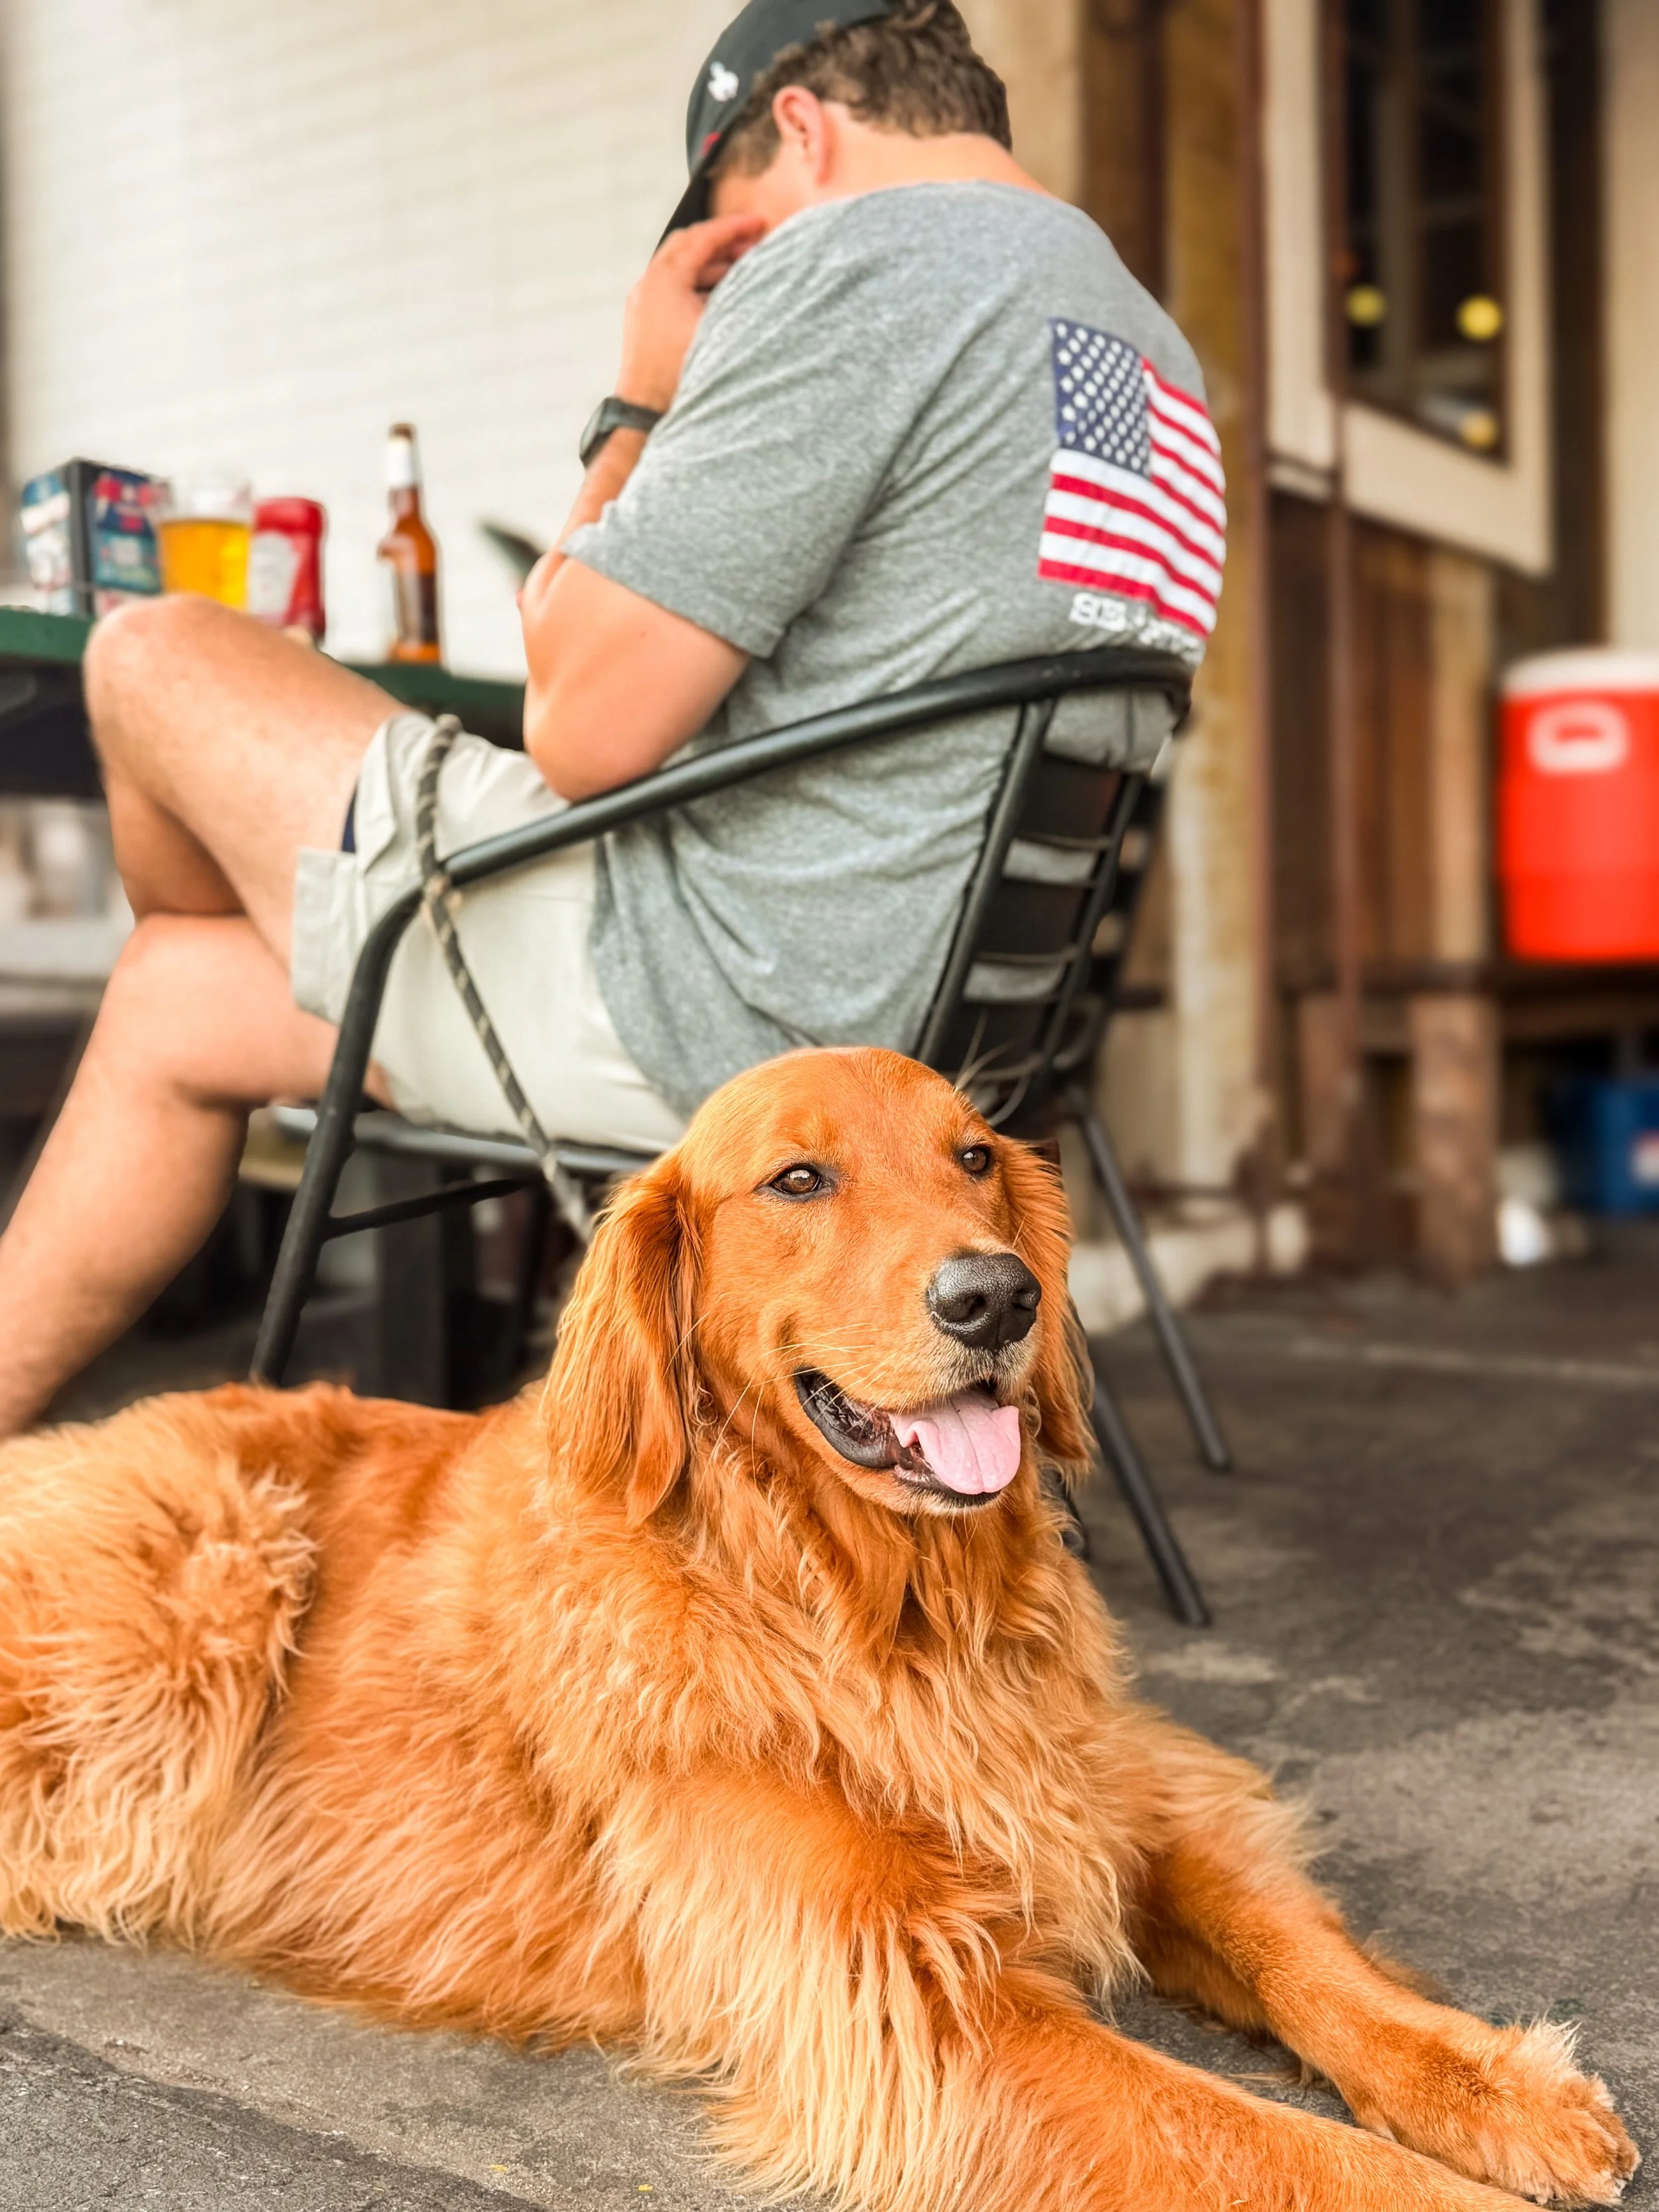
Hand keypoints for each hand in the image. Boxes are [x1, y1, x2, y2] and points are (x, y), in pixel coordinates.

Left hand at [615, 213, 764, 414]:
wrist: (643, 411)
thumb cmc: (677, 375)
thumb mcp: (716, 331)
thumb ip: (737, 298)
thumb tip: (762, 279)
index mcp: (665, 280)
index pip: (703, 238)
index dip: (733, 228)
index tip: (758, 224)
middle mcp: (649, 284)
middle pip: (688, 245)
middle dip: (721, 241)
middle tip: (751, 244)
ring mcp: (642, 301)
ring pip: (680, 266)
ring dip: (711, 264)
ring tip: (741, 271)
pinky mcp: (643, 319)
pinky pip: (672, 287)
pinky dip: (697, 283)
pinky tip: (720, 298)